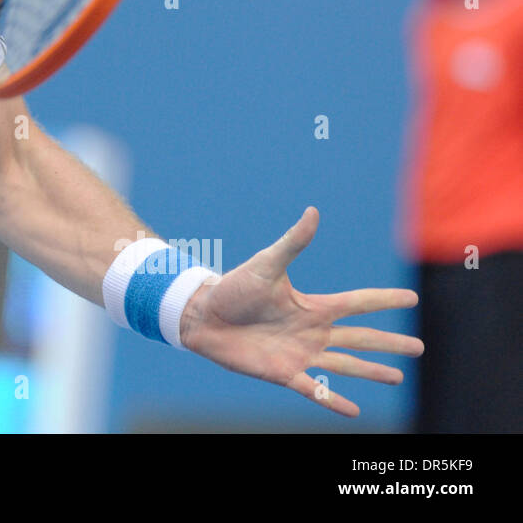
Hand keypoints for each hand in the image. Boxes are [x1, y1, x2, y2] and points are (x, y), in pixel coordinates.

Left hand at [178, 207, 423, 416]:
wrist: (203, 315)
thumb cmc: (233, 288)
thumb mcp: (266, 264)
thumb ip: (292, 243)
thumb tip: (313, 211)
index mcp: (311, 306)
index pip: (357, 303)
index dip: (384, 300)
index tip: (412, 297)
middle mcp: (312, 331)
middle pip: (360, 338)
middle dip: (389, 343)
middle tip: (420, 347)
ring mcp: (300, 354)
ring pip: (345, 365)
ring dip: (371, 371)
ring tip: (397, 376)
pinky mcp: (283, 373)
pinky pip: (315, 390)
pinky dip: (334, 401)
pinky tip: (354, 411)